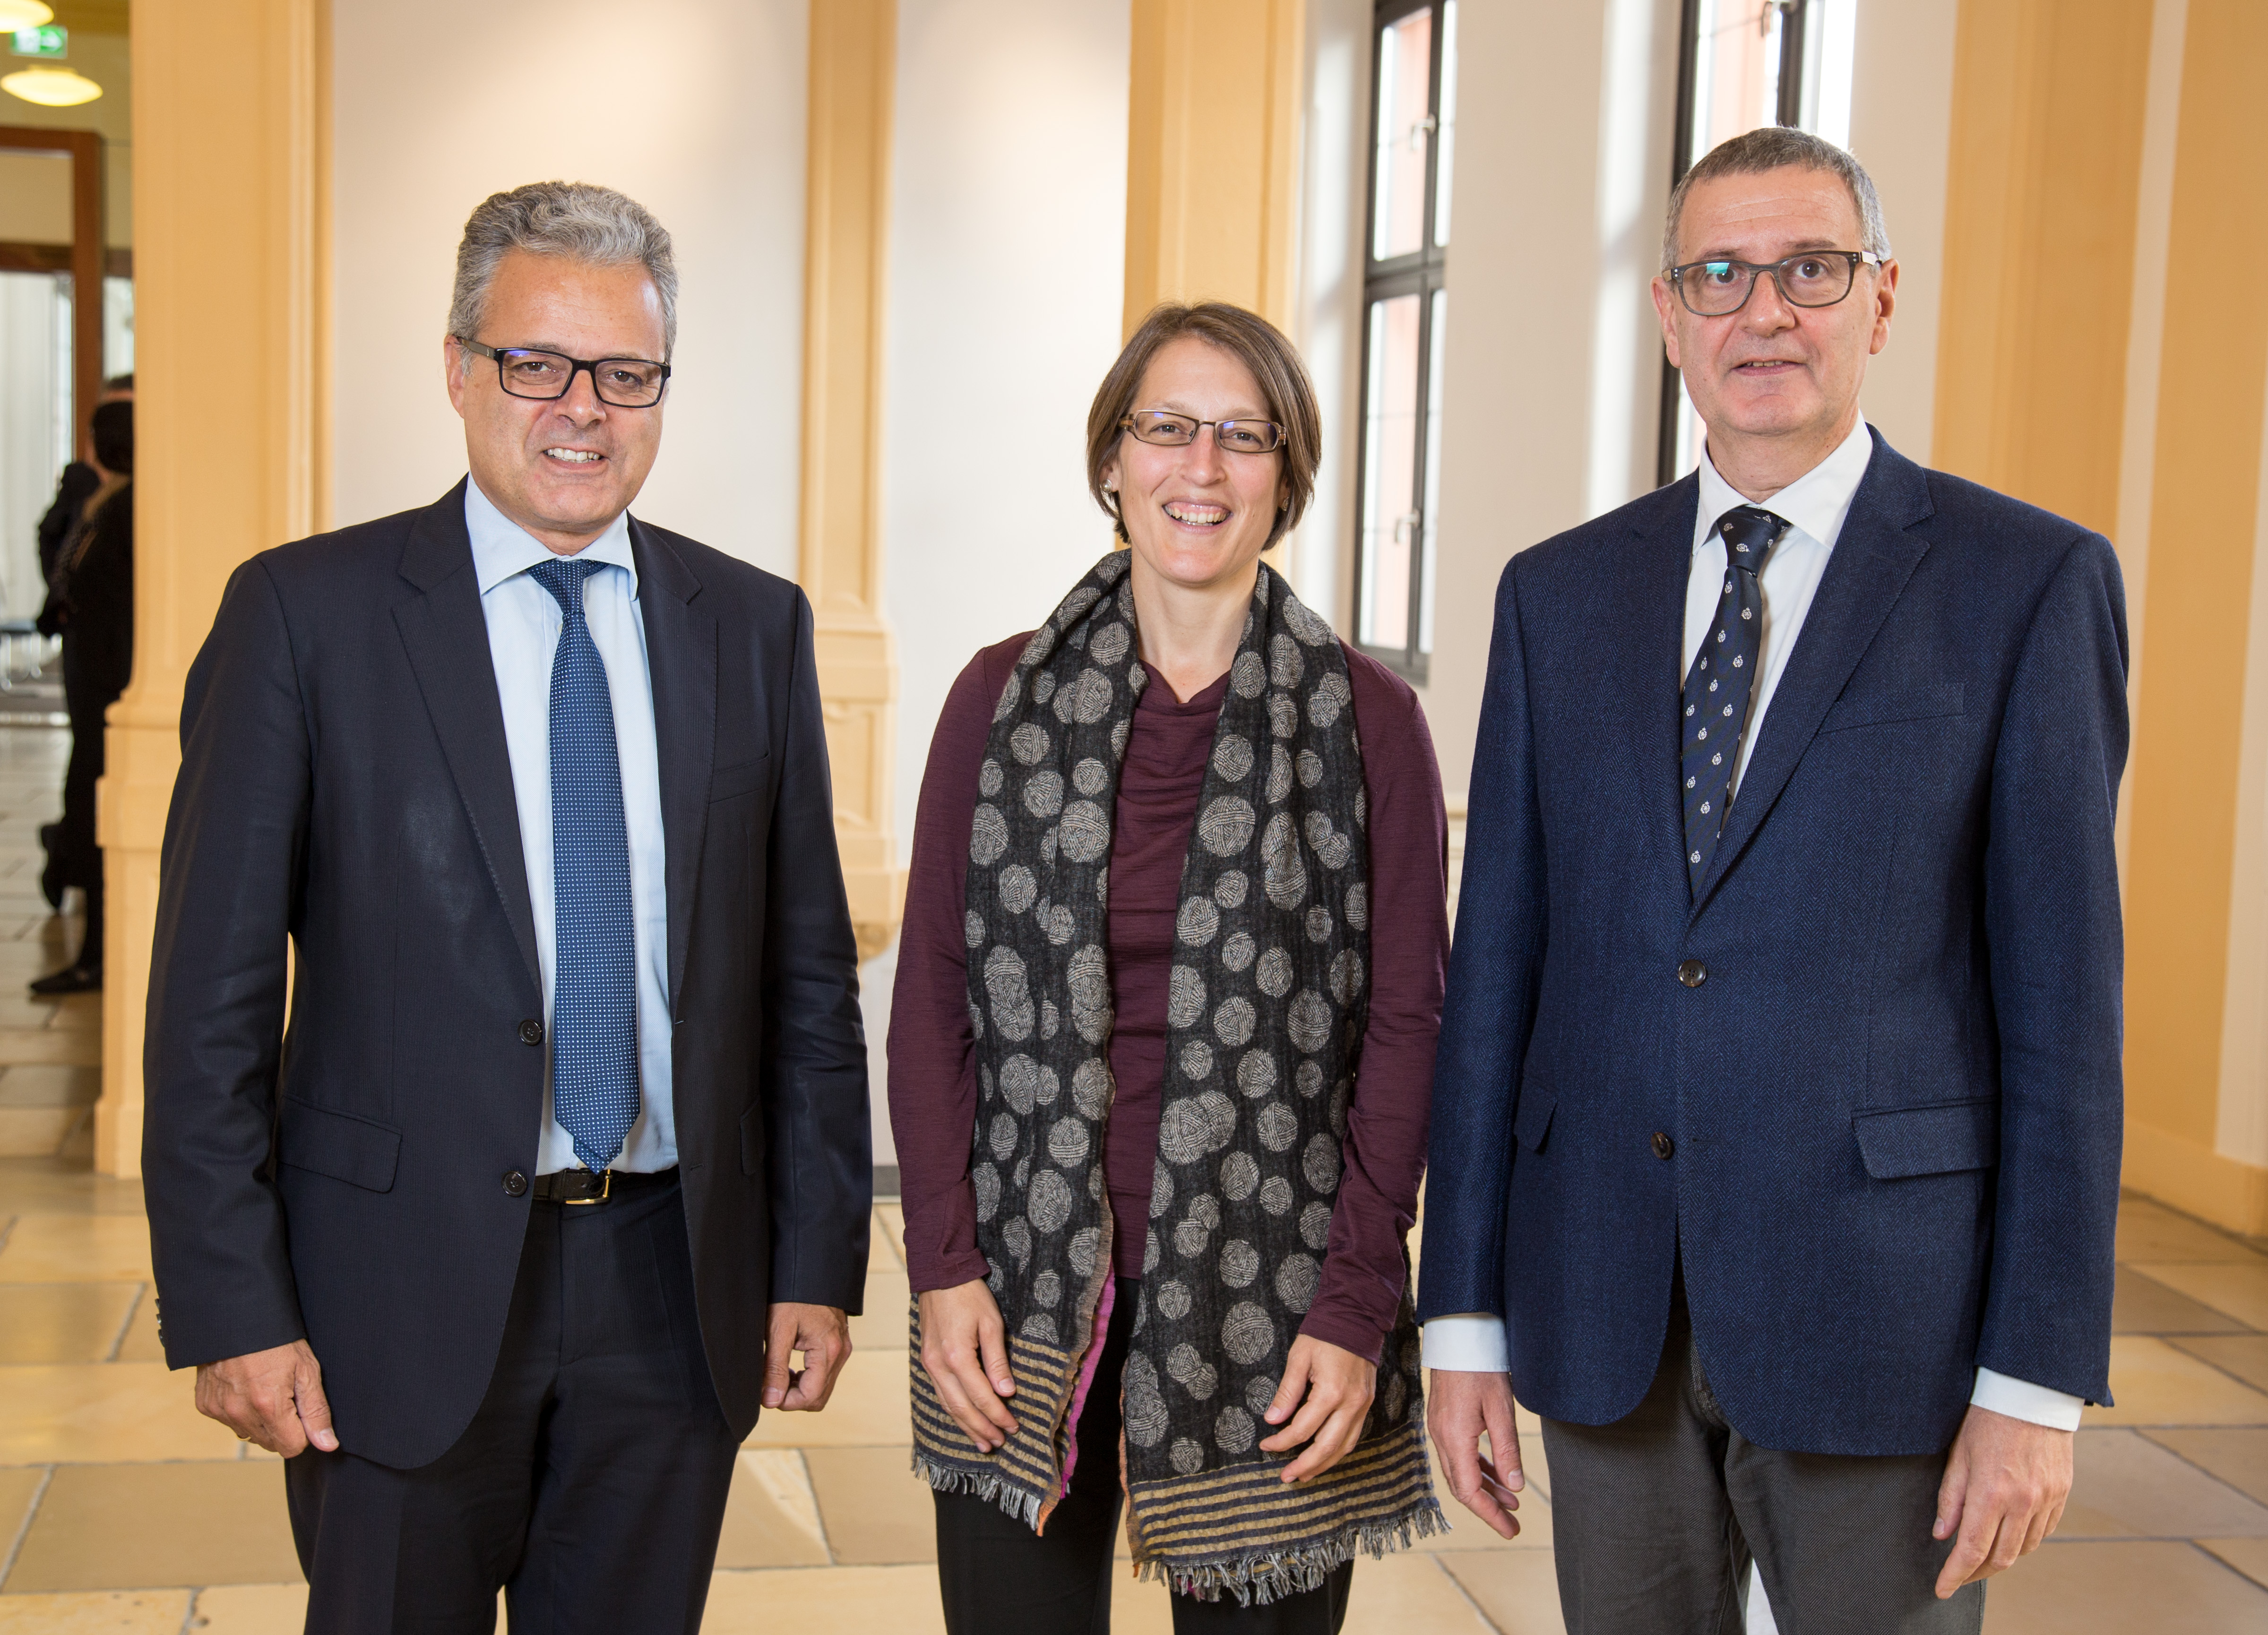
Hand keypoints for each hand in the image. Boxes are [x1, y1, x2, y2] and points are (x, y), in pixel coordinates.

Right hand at [194, 1339, 337, 1456]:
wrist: (237, 1318)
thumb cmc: (278, 1341)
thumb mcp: (307, 1370)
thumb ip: (317, 1412)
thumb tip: (327, 1445)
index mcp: (268, 1406)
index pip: (292, 1447)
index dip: (303, 1431)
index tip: (303, 1410)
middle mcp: (240, 1413)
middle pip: (271, 1444)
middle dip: (283, 1428)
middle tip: (285, 1395)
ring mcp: (220, 1410)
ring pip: (249, 1435)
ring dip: (261, 1421)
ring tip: (265, 1389)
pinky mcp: (206, 1405)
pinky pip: (229, 1422)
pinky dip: (240, 1411)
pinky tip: (245, 1387)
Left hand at [761, 1301, 851, 1411]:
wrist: (809, 1267)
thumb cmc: (792, 1294)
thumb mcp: (777, 1330)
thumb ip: (774, 1367)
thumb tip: (771, 1400)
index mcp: (828, 1349)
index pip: (811, 1397)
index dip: (786, 1402)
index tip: (767, 1394)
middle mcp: (840, 1352)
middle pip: (819, 1397)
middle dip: (793, 1398)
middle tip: (770, 1385)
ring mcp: (842, 1348)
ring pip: (823, 1387)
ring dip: (800, 1388)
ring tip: (778, 1373)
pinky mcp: (839, 1344)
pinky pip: (826, 1373)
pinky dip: (808, 1377)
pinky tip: (791, 1366)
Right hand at [917, 1280, 1018, 1450]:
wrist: (939, 1275)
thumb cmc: (970, 1296)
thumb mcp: (992, 1323)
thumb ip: (997, 1361)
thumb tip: (1006, 1392)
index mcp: (957, 1356)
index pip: (981, 1396)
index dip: (998, 1415)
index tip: (1013, 1427)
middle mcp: (939, 1365)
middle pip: (962, 1408)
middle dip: (982, 1429)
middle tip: (999, 1444)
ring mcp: (929, 1364)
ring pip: (948, 1405)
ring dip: (966, 1426)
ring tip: (983, 1443)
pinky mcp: (927, 1360)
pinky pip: (940, 1393)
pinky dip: (953, 1410)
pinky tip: (964, 1419)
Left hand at [1260, 1336, 1376, 1482]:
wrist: (1356, 1318)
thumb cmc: (1324, 1335)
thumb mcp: (1298, 1358)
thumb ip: (1287, 1392)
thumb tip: (1273, 1420)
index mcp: (1331, 1392)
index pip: (1302, 1428)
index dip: (1282, 1441)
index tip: (1266, 1445)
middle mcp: (1351, 1404)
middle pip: (1326, 1447)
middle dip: (1304, 1466)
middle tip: (1286, 1477)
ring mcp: (1362, 1405)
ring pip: (1344, 1447)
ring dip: (1324, 1465)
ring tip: (1304, 1475)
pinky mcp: (1367, 1403)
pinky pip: (1354, 1435)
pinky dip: (1339, 1450)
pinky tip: (1326, 1457)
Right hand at [1426, 1369, 1524, 1538]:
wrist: (1458, 1335)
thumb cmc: (1480, 1366)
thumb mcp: (1501, 1410)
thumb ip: (1507, 1451)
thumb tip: (1514, 1488)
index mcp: (1453, 1438)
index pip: (1469, 1491)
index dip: (1489, 1514)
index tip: (1510, 1530)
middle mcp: (1441, 1437)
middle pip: (1462, 1486)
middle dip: (1488, 1508)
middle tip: (1513, 1524)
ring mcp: (1440, 1429)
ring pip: (1461, 1471)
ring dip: (1485, 1488)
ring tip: (1511, 1501)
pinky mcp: (1444, 1420)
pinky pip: (1459, 1455)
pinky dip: (1478, 1468)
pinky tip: (1495, 1474)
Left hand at [1932, 1404, 2072, 1596]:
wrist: (2030, 1394)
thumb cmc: (1986, 1419)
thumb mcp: (1957, 1454)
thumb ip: (1950, 1497)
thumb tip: (1942, 1535)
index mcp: (1991, 1492)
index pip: (1971, 1549)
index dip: (1955, 1575)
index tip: (1942, 1589)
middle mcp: (2022, 1502)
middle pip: (2000, 1557)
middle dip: (1975, 1573)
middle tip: (1958, 1577)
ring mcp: (2045, 1499)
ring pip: (2023, 1549)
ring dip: (2001, 1560)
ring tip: (1980, 1560)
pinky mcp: (2061, 1493)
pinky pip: (2044, 1532)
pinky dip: (2025, 1542)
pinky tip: (2009, 1539)